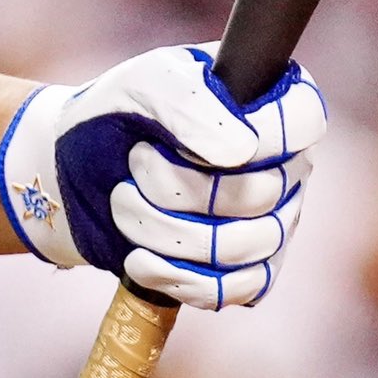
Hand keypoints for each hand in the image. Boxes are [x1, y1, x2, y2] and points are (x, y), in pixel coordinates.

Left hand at [0, 44, 324, 307]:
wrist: (72, 173)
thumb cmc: (116, 117)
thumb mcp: (142, 86)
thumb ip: (188, 105)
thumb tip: (241, 153)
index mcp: (274, 104)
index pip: (305, 121)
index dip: (254, 134)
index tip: (185, 135)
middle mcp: (286, 165)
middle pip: (261, 194)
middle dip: (177, 185)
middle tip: (134, 163)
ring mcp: (272, 222)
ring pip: (243, 247)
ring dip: (165, 230)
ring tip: (123, 203)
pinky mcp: (245, 271)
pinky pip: (235, 291)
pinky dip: (176, 277)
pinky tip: (137, 257)